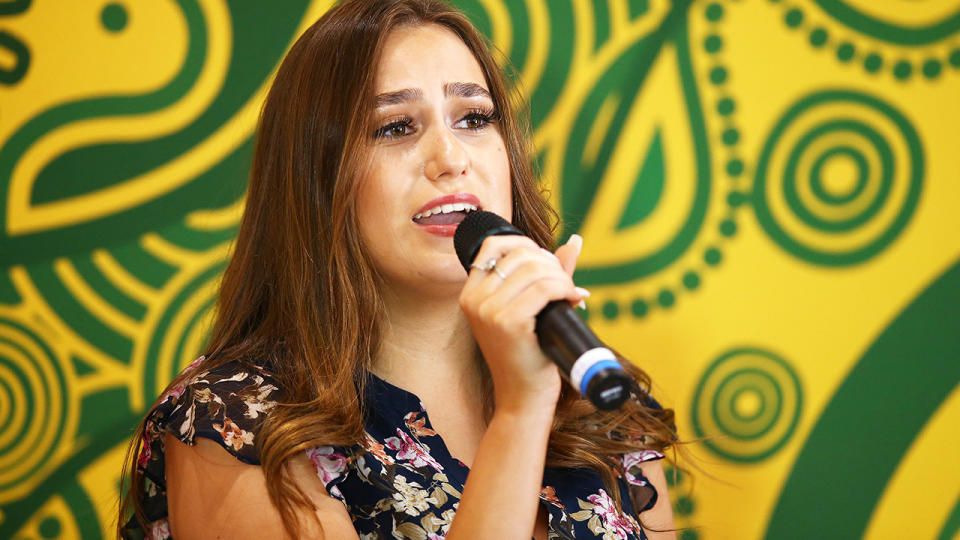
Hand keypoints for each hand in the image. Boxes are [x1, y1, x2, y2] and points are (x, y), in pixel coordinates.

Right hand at [458, 234, 585, 413]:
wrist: (523, 397)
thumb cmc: (528, 355)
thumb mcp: (530, 309)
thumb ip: (547, 274)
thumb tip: (574, 241)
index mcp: (471, 293)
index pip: (494, 244)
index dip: (526, 244)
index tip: (546, 263)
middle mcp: (474, 300)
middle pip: (520, 254)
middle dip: (550, 262)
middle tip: (564, 283)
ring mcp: (489, 311)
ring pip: (535, 269)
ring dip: (561, 277)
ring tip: (570, 294)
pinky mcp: (508, 323)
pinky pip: (545, 288)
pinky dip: (565, 288)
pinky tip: (573, 300)